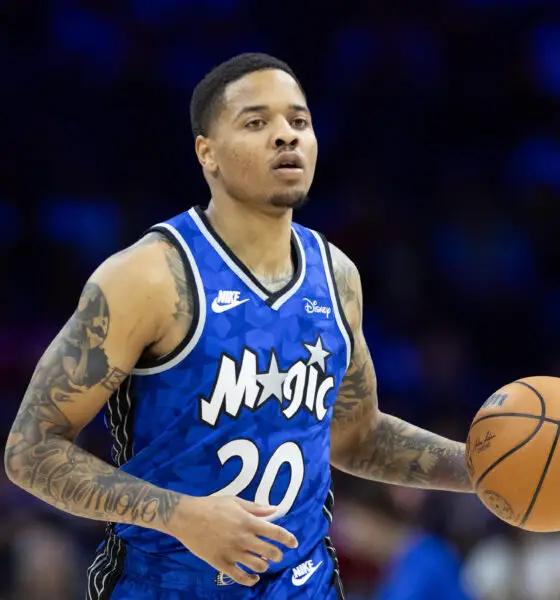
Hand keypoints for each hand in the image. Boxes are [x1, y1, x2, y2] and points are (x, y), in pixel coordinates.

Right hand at [166, 495, 297, 586]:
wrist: (187, 517)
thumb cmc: (211, 505)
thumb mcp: (235, 501)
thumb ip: (256, 507)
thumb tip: (274, 510)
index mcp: (248, 521)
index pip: (275, 532)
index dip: (288, 539)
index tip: (294, 543)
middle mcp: (243, 539)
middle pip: (270, 552)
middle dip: (277, 554)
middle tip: (277, 554)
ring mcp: (232, 553)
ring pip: (257, 566)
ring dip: (264, 565)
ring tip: (263, 562)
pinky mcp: (221, 563)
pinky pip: (239, 577)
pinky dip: (250, 580)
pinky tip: (253, 579)